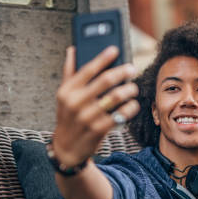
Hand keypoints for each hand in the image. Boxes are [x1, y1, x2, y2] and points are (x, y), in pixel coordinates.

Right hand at [53, 46, 140, 166]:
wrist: (67, 149)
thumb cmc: (68, 117)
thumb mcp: (64, 96)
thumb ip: (69, 73)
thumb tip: (72, 49)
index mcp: (67, 91)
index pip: (87, 69)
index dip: (103, 58)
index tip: (115, 49)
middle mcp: (75, 102)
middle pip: (105, 80)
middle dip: (122, 72)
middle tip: (132, 69)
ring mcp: (87, 117)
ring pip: (115, 97)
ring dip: (128, 90)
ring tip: (133, 88)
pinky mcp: (98, 130)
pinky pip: (119, 115)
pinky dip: (130, 108)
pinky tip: (133, 104)